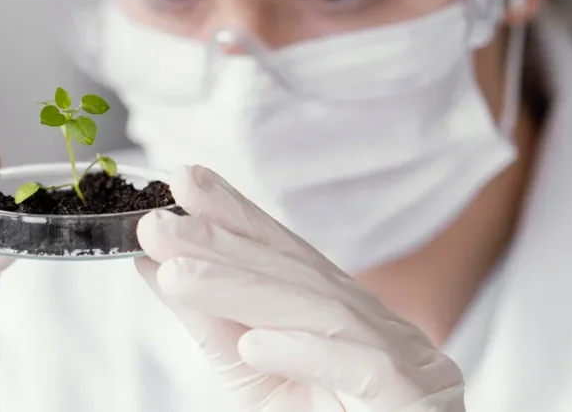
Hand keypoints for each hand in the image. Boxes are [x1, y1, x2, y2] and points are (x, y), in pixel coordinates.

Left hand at [135, 165, 465, 411]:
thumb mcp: (251, 375)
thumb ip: (210, 321)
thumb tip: (156, 264)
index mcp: (342, 312)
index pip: (282, 252)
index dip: (233, 213)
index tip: (183, 181)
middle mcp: (374, 324)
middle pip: (293, 274)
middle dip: (220, 244)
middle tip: (157, 225)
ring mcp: (403, 357)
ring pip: (316, 311)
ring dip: (240, 289)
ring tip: (178, 275)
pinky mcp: (415, 396)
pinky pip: (362, 367)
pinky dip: (304, 351)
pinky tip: (254, 344)